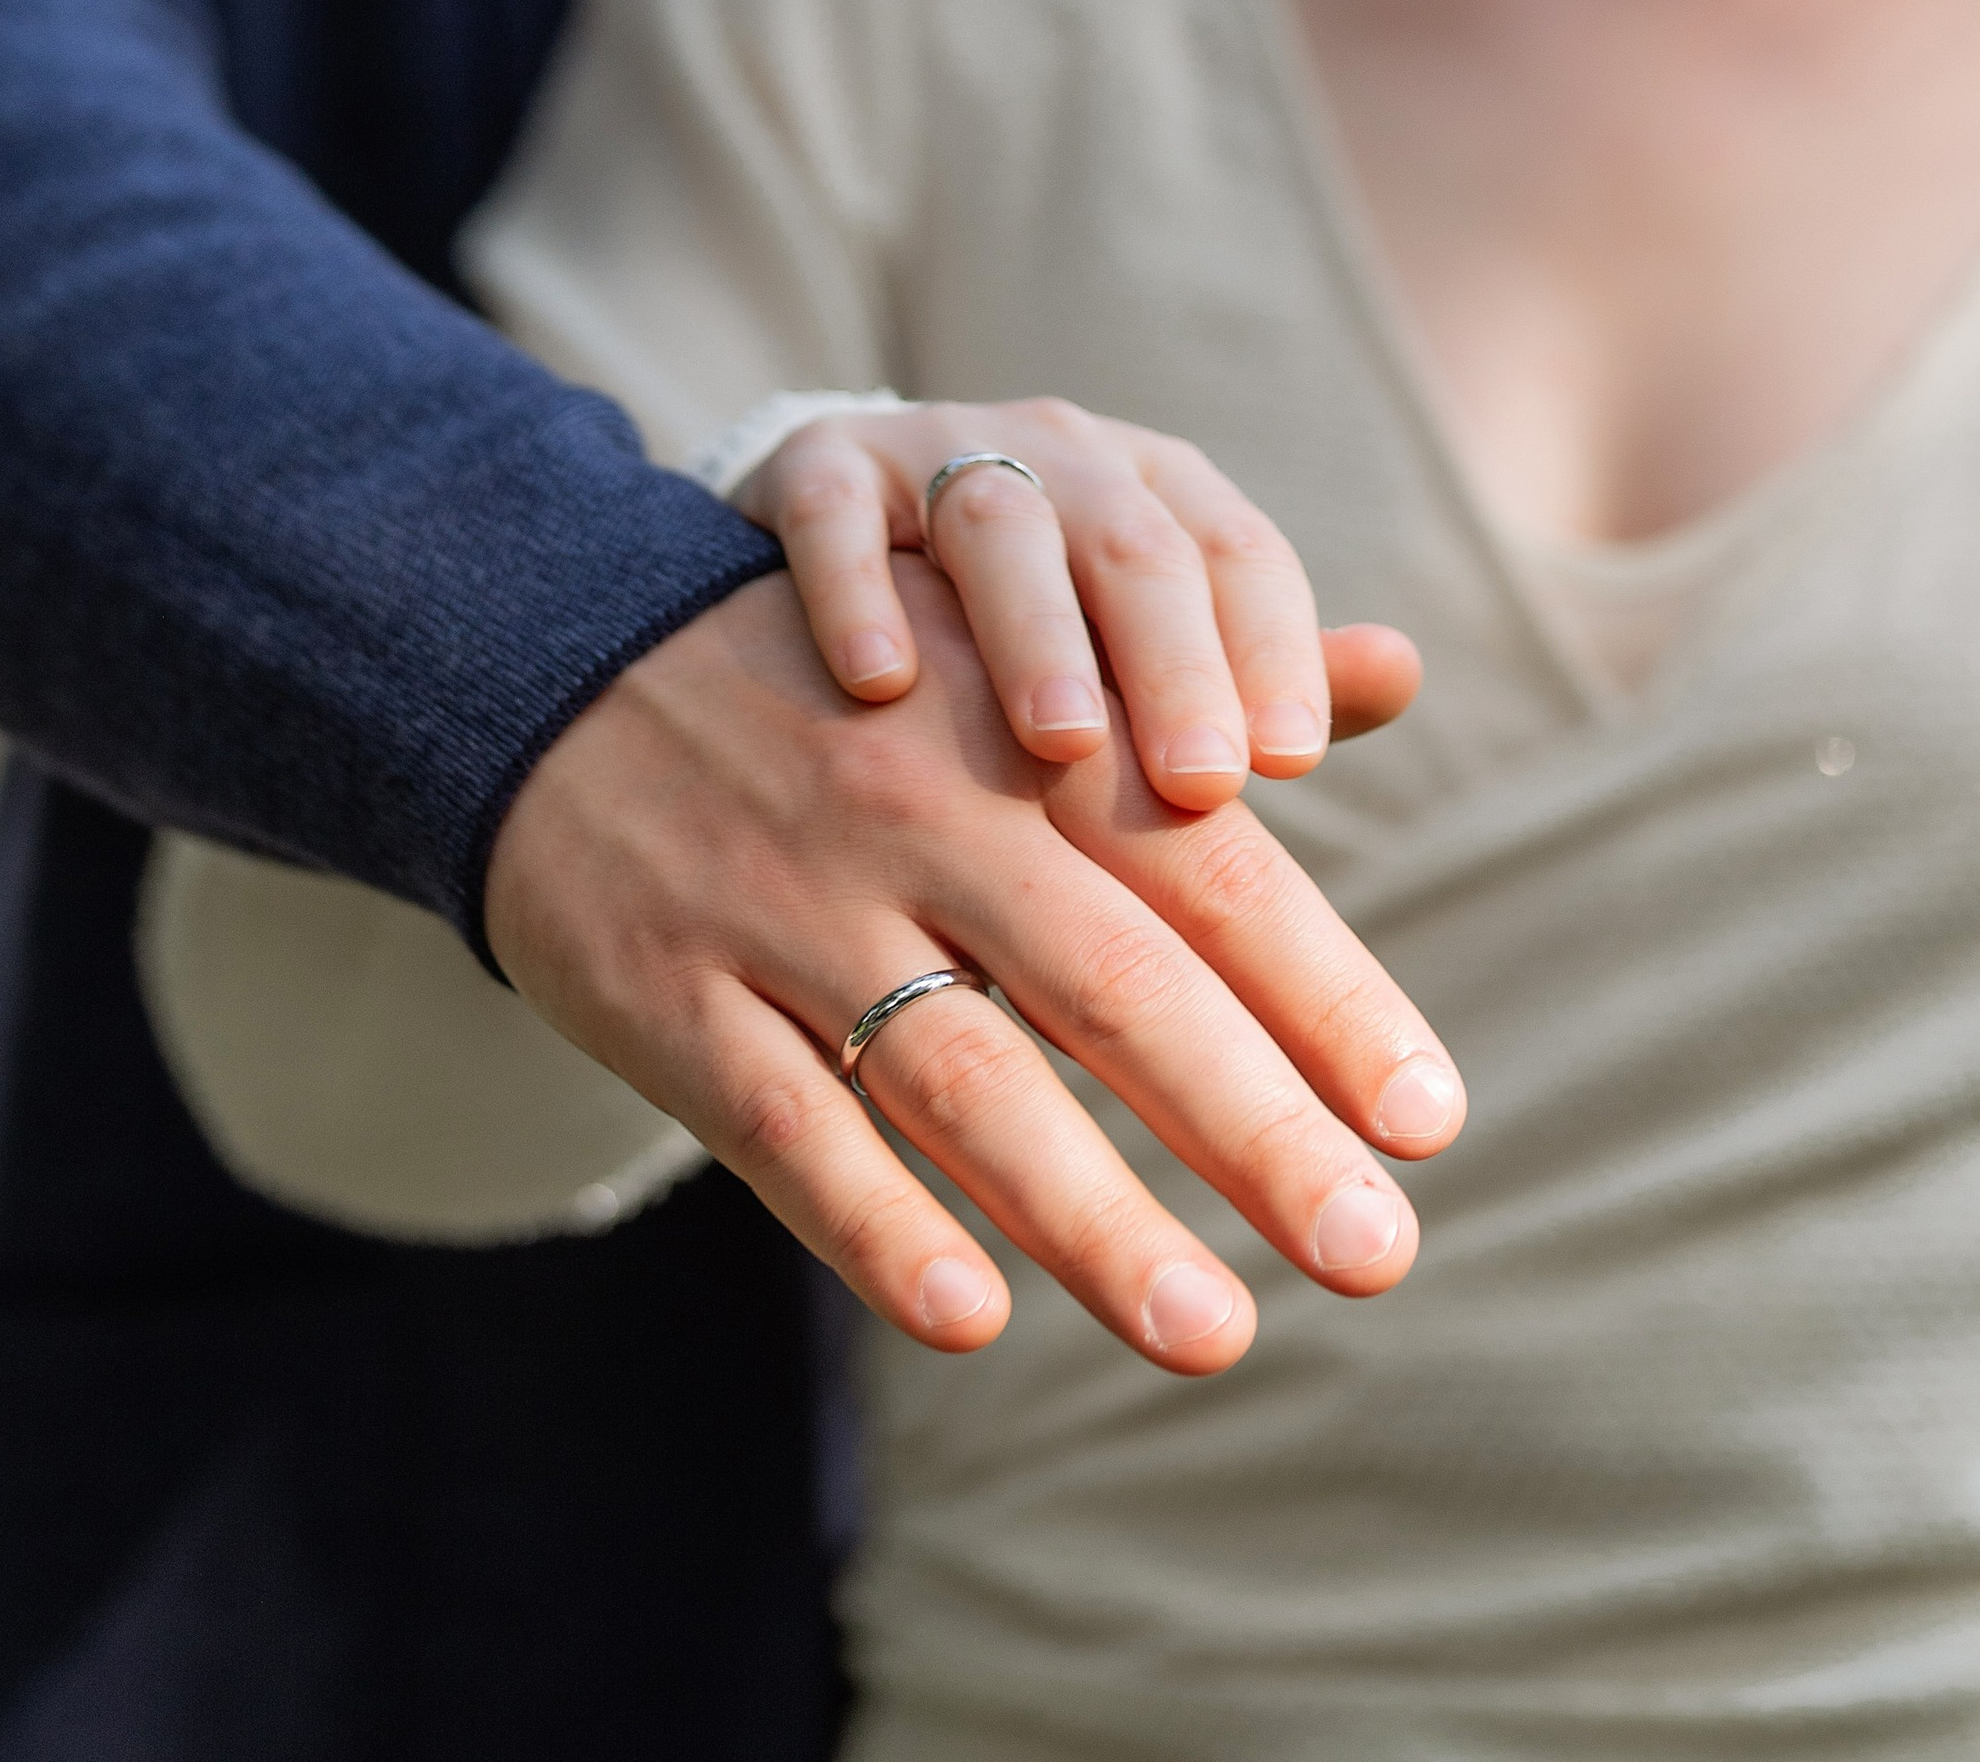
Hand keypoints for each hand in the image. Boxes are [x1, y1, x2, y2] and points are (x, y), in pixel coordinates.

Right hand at [485, 560, 1463, 1373]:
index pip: (1204, 869)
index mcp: (1016, 729)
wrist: (549, 655)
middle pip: (1112, 983)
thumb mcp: (1000, 651)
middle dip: (1254, 1128)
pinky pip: (782, 1121)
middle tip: (1378, 1251)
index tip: (1430, 1118)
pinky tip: (974, 1316)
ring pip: (960, 1075)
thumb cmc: (839, 683)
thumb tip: (1400, 669)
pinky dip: (876, 1224)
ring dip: (1092, 1215)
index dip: (1324, 993)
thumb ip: (1193, 692)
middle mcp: (916, 808)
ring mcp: (785, 904)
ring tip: (1215, 1328)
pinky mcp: (666, 991)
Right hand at [737, 394, 1422, 809]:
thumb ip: (1254, 670)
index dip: (1272, 649)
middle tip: (1203, 784)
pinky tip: (879, 686)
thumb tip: (1404, 673)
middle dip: (1175, 663)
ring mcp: (934, 450)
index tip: (1289, 762)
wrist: (834, 549)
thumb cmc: (1020, 635)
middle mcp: (1058, 457)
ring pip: (1000, 522)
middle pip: (1135, 545)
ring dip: (1037, 631)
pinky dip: (860, 588)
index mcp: (1154, 495)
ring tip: (1063, 744)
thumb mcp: (1139, 650)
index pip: (1240, 555)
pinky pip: (840, 510)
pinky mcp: (821, 466)